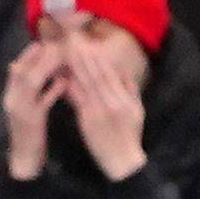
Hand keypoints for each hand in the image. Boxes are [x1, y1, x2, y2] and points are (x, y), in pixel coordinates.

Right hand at [0, 44, 62, 180]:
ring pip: (29, 82)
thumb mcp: (33, 107)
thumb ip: (39, 90)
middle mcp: (12, 98)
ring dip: (45, 67)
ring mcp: (19, 108)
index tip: (47, 39)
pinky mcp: (30, 121)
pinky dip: (52, 91)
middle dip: (38, 55)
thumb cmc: (32, 132)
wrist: (24, 158)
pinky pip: (41, 102)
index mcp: (11, 93)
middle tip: (55, 41)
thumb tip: (51, 71)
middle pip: (21, 70)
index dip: (31, 53)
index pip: (18, 67)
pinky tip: (64, 82)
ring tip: (60, 54)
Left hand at [61, 38, 147, 181]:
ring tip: (66, 50)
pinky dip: (70, 85)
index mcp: (124, 98)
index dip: (98, 56)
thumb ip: (130, 91)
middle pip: (97, 73)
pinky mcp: (89, 118)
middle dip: (85, 55)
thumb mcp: (137, 112)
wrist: (123, 160)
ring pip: (86, 82)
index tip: (88, 42)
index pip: (109, 72)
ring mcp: (100, 109)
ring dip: (75, 65)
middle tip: (73, 38)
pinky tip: (62, 75)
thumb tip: (124, 73)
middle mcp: (113, 100)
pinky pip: (79, 98)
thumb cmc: (130, 137)